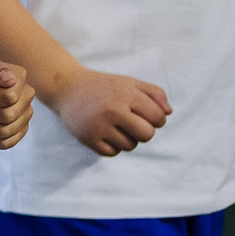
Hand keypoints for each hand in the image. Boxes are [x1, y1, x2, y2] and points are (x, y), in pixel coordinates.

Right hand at [50, 64, 172, 156]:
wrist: (66, 88)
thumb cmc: (104, 86)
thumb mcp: (130, 83)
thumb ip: (154, 93)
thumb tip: (168, 113)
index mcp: (125, 94)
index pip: (157, 117)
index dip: (158, 118)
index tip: (149, 115)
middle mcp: (112, 110)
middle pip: (146, 134)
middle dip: (145, 131)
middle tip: (134, 124)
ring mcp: (98, 126)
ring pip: (130, 145)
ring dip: (128, 139)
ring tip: (117, 127)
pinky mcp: (87, 138)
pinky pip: (113, 153)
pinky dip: (113, 146)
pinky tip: (106, 133)